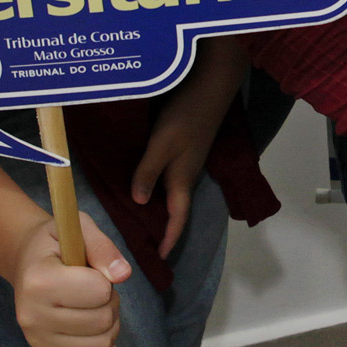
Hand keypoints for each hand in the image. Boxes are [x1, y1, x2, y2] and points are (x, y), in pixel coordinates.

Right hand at [12, 211, 130, 346]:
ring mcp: (39, 339)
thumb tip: (123, 275)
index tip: (91, 270)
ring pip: (101, 346)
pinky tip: (100, 335)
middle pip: (102, 320)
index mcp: (38, 280)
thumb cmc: (56, 243)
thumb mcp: (79, 228)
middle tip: (96, 289)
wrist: (27, 261)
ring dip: (109, 326)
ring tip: (94, 307)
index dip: (105, 279)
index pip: (98, 291)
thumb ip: (102, 247)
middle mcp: (33, 315)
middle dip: (110, 302)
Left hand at [132, 85, 225, 259]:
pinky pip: (168, 178)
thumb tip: (137, 202)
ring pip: (171, 194)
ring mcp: (186, 161)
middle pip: (174, 209)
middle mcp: (185, 174)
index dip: (169, 239)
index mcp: (182, 179)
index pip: (176, 218)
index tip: (160, 259)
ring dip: (159, 209)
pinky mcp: (183, 148)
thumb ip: (148, 172)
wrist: (210, 86)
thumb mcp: (162, 144)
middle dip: (163, 229)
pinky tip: (145, 183)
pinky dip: (157, 188)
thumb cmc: (186, 115)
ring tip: (141, 220)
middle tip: (145, 244)